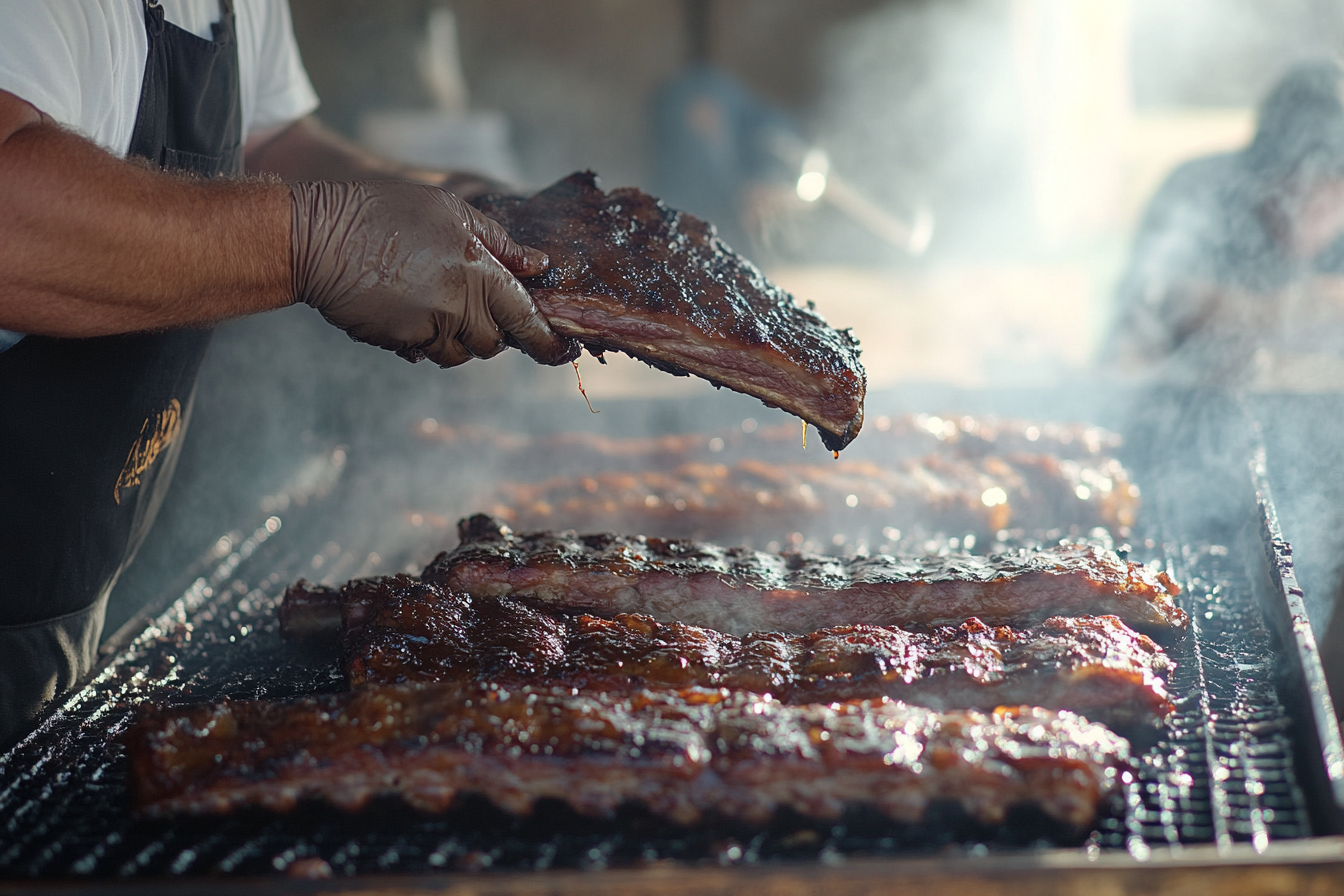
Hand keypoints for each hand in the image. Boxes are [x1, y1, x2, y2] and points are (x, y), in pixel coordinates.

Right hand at [289, 180, 577, 366]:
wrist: (317, 238)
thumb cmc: (384, 212)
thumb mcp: (449, 210)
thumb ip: (499, 241)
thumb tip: (537, 265)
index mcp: (479, 273)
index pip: (526, 320)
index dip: (549, 342)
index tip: (564, 351)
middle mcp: (458, 309)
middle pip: (495, 344)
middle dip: (495, 330)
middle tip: (477, 301)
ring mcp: (427, 331)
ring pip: (461, 353)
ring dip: (461, 337)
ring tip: (439, 299)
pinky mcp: (399, 343)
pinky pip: (427, 353)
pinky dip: (429, 339)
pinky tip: (411, 308)